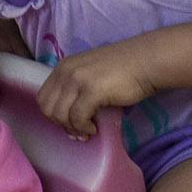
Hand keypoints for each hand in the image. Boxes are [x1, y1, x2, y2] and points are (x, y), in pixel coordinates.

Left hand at [37, 44, 153, 137]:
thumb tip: (69, 122)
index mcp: (63, 67)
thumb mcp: (91, 75)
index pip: (43, 98)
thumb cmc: (124, 70)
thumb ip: (76, 91)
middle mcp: (66, 71)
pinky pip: (77, 118)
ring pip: (59, 115)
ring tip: (88, 130)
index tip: (71, 123)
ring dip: (73, 128)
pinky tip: (95, 128)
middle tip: (79, 130)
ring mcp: (77, 79)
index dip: (54, 115)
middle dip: (61, 124)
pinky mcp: (91, 90)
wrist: (148, 61)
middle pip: (47, 108)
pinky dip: (84, 128)